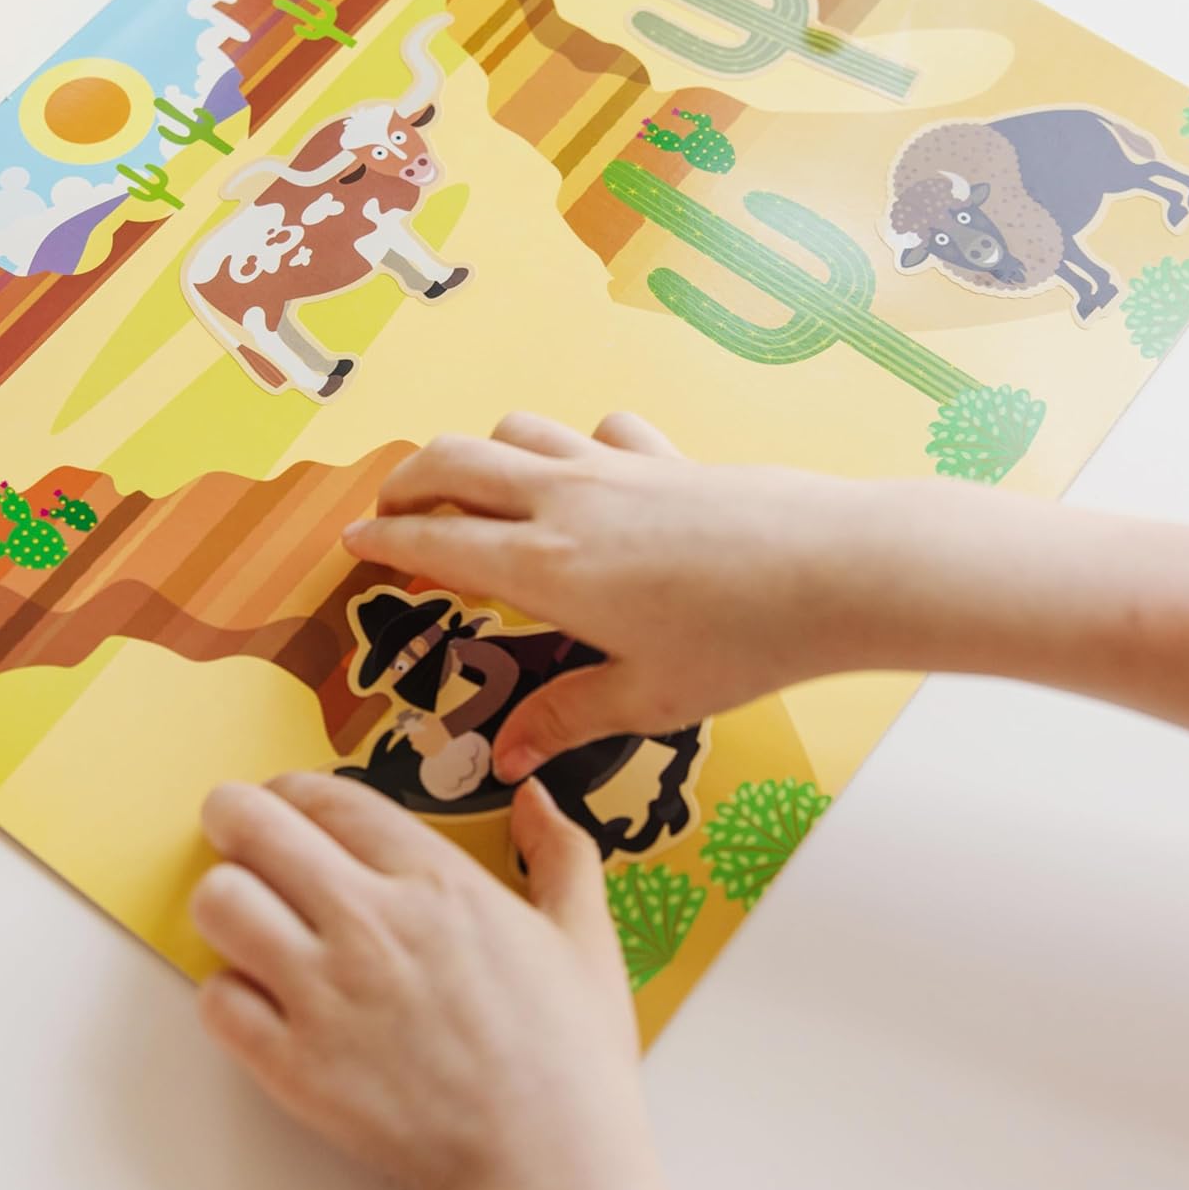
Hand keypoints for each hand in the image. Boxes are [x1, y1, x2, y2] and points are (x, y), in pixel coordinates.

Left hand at [191, 773, 671, 1189]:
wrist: (544, 1168)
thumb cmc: (568, 1059)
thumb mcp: (586, 937)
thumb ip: (563, 853)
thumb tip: (539, 799)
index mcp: (437, 881)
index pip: (330, 799)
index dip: (294, 789)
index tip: (287, 797)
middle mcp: (370, 921)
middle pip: (254, 828)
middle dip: (233, 815)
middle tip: (234, 826)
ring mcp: (325, 993)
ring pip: (219, 904)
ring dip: (225, 898)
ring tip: (245, 912)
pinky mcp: (293, 1065)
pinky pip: (215, 999)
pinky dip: (225, 992)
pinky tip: (257, 996)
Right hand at [343, 411, 886, 779]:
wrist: (834, 567)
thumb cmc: (739, 640)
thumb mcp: (646, 699)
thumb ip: (565, 718)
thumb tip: (506, 759)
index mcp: (543, 567)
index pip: (436, 541)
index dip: (385, 538)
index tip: (353, 539)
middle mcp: (563, 502)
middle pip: (454, 462)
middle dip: (408, 479)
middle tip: (392, 507)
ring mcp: (613, 467)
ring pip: (517, 431)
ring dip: (482, 453)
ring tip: (479, 489)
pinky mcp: (663, 453)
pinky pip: (598, 430)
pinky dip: (575, 444)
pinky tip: (592, 473)